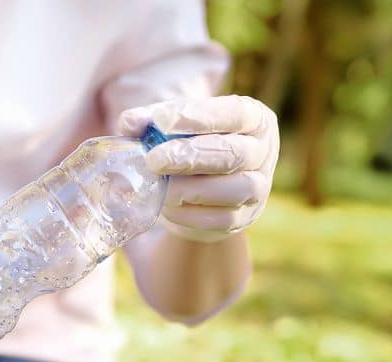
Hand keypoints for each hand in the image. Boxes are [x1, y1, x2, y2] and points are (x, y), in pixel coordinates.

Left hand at [118, 95, 278, 242]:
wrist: (200, 193)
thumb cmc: (189, 148)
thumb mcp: (173, 128)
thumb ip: (151, 122)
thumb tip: (128, 122)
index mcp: (253, 119)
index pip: (232, 113)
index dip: (197, 117)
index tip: (159, 122)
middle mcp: (263, 151)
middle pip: (234, 153)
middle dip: (190, 156)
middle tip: (154, 159)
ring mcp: (258, 187)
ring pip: (236, 188)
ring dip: (192, 188)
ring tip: (161, 187)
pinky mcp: (242, 217)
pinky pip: (221, 218)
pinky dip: (190, 214)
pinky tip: (167, 207)